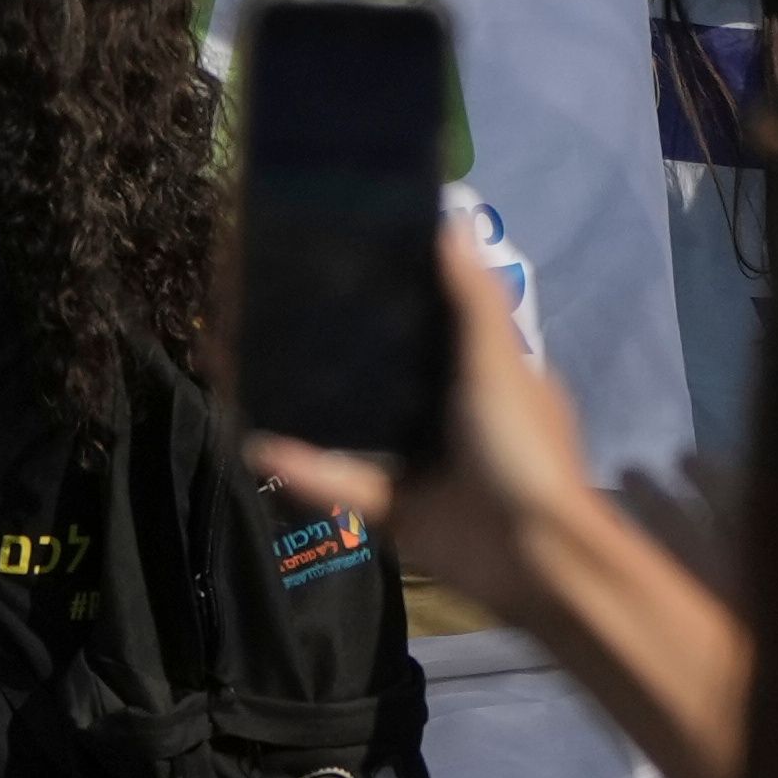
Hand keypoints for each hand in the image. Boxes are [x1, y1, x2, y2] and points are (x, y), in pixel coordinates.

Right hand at [244, 222, 588, 616]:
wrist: (533, 556)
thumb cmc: (522, 450)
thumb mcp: (500, 363)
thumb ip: (471, 299)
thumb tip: (447, 221)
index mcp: (475, 375)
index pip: (423, 325)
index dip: (381, 298)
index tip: (330, 265)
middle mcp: (442, 414)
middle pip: (374, 374)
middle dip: (325, 350)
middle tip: (266, 314)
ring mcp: (415, 464)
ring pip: (345, 427)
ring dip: (299, 404)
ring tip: (244, 368)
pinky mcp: (389, 510)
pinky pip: (335, 482)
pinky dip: (298, 466)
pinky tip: (253, 440)